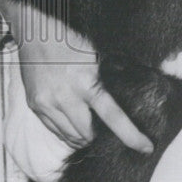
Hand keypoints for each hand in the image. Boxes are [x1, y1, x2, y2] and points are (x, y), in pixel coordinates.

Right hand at [16, 23, 152, 153]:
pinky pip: (55, 130)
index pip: (113, 116)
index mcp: (86, 81)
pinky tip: (75, 127)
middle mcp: (65, 96)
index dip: (131, 135)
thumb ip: (107, 80)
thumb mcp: (95, 56)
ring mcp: (47, 103)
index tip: (146, 148)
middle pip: (88, 134)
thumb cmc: (70, 41)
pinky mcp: (35, 106)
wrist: (35, 33)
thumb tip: (127, 100)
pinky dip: (67, 133)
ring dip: (83, 139)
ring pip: (70, 136)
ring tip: (93, 133)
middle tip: (110, 136)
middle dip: (100, 139)